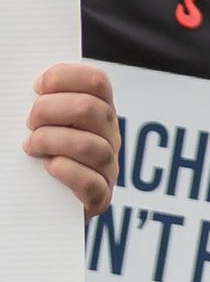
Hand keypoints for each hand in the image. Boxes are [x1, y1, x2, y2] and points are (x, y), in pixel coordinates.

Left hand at [25, 64, 115, 217]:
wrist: (42, 204)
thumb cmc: (37, 157)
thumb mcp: (45, 123)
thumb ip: (43, 104)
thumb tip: (29, 87)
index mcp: (98, 111)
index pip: (96, 81)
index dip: (65, 77)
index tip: (36, 86)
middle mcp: (109, 135)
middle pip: (90, 109)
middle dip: (50, 110)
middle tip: (29, 122)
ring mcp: (108, 166)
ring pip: (90, 146)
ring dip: (52, 141)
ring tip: (30, 147)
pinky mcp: (100, 197)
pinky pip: (91, 183)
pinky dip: (67, 172)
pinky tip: (49, 167)